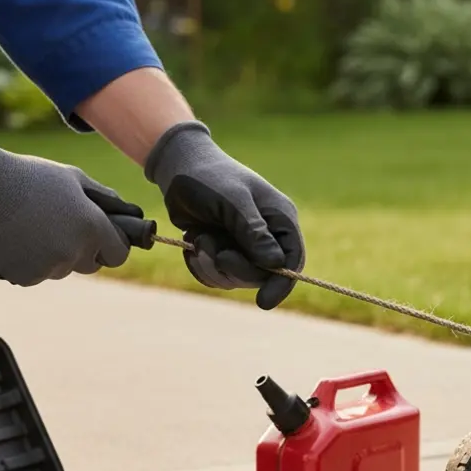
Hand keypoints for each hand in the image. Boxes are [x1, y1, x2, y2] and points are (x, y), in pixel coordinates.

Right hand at [0, 139, 139, 285]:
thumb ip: (104, 199)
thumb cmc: (29, 178)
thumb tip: (128, 213)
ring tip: (34, 228)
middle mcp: (74, 252)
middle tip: (63, 227)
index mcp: (92, 227)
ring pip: (63, 269)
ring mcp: (48, 267)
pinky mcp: (24, 277)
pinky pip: (37, 275)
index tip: (103, 237)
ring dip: (55, 255)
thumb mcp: (73, 178)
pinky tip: (18, 239)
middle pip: (91, 264)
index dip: (112, 245)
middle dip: (84, 250)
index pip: (118, 254)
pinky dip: (31, 262)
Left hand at [143, 121, 304, 309]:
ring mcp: (244, 245)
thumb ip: (254, 232)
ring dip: (212, 266)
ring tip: (198, 238)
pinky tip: (192, 244)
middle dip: (234, 269)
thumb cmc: (210, 177)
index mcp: (280, 218)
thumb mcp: (233, 201)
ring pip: (237, 278)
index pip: (292, 259)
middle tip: (210, 249)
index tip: (264, 302)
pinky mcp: (223, 250)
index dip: (282, 283)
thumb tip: (276, 265)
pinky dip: (201, 266)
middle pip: (262, 274)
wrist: (178, 168)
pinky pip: (217, 276)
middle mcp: (267, 235)